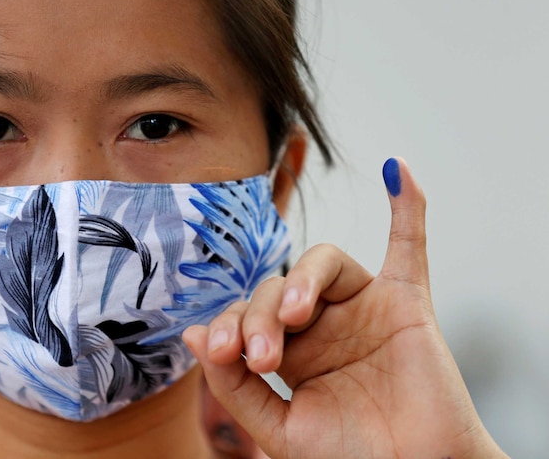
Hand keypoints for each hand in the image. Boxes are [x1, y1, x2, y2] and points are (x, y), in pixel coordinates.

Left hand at [183, 158, 506, 458]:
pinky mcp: (407, 305)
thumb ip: (235, 385)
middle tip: (262, 358)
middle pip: (276, 288)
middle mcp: (324, 325)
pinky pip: (408, 246)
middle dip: (258, 318)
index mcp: (291, 354)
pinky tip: (397, 169)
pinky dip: (407, 206)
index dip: (226, 327)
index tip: (217, 354)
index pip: (246, 316)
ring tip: (292, 318)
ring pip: (322, 261)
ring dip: (301, 281)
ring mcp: (364, 310)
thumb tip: (190, 335)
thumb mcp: (277, 430)